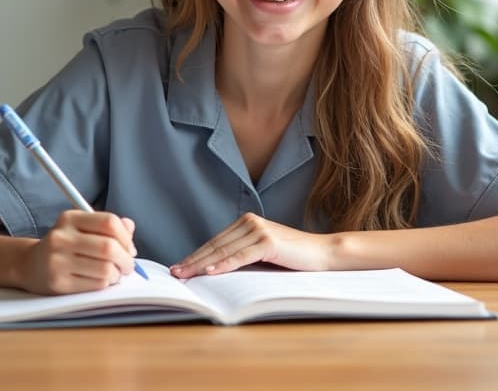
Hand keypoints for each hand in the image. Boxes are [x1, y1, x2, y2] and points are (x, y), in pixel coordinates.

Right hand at [18, 210, 136, 293]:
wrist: (30, 265)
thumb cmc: (65, 246)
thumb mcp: (82, 228)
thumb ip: (107, 226)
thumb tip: (130, 228)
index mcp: (70, 218)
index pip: (109, 222)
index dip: (126, 237)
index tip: (130, 248)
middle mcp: (61, 237)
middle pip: (109, 247)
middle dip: (126, 259)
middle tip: (128, 265)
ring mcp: (58, 261)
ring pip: (105, 269)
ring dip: (117, 274)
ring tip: (114, 273)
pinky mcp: (58, 283)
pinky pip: (96, 284)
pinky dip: (105, 284)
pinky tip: (101, 280)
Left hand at [170, 213, 330, 277]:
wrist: (323, 254)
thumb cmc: (293, 259)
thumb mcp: (262, 257)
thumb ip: (241, 258)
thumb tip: (213, 272)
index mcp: (246, 223)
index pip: (215, 242)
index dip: (195, 255)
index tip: (179, 267)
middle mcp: (250, 222)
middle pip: (215, 245)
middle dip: (193, 260)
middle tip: (175, 273)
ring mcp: (259, 229)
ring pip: (224, 250)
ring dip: (202, 264)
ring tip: (186, 274)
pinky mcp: (268, 241)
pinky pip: (241, 256)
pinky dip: (224, 264)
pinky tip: (211, 272)